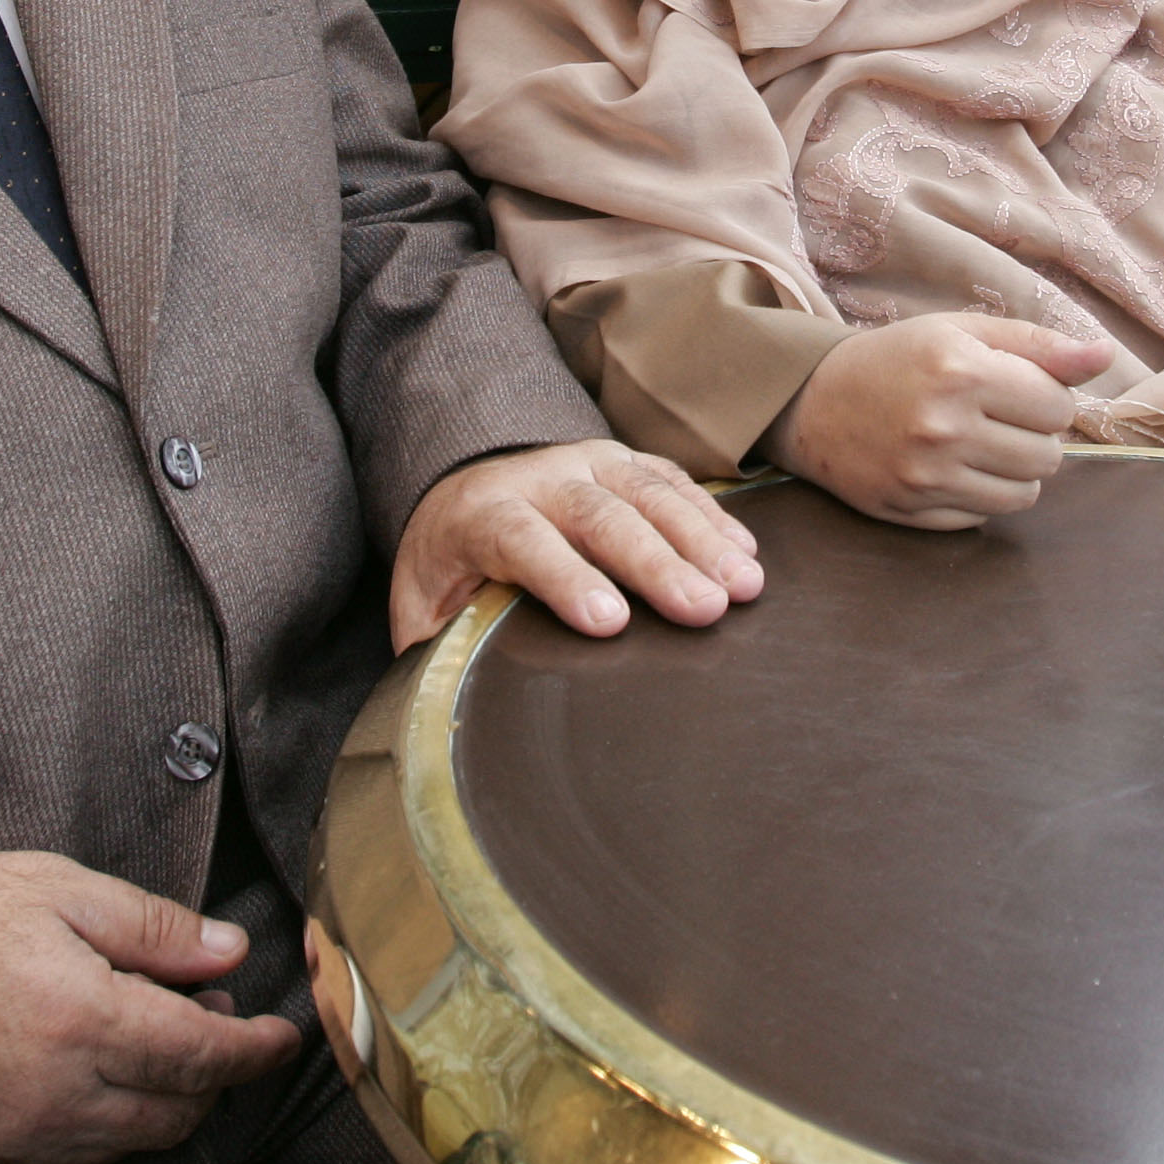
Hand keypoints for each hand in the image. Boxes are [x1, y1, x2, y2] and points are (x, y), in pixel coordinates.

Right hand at [0, 850, 299, 1163]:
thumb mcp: (57, 890)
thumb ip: (154, 927)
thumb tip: (231, 952)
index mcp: (83, 1019)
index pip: (204, 1054)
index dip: (255, 1048)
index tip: (282, 1035)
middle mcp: (58, 1094)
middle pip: (179, 1109)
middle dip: (216, 1071)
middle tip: (211, 1012)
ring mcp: (22, 1135)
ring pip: (135, 1140)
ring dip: (171, 1099)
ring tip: (159, 1033)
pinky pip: (82, 1154)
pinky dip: (116, 1121)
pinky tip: (106, 1069)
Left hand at [391, 439, 766, 649]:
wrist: (460, 484)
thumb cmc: (447, 563)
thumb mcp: (419, 604)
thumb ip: (434, 644)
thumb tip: (448, 701)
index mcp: (482, 516)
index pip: (524, 540)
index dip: (566, 578)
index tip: (609, 622)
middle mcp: (539, 480)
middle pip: (600, 517)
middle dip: (656, 563)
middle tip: (704, 610)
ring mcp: (586, 464)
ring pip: (646, 494)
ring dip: (700, 539)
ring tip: (744, 586)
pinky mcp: (623, 462)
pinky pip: (672, 481)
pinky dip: (711, 516)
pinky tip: (744, 553)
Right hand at [763, 315, 1115, 530]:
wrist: (811, 401)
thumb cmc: (898, 358)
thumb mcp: (963, 332)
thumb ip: (1039, 345)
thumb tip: (1106, 356)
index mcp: (962, 372)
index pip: (1059, 408)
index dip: (1048, 398)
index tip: (1017, 389)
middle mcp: (944, 428)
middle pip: (1048, 457)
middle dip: (1034, 437)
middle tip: (998, 418)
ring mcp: (926, 477)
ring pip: (1023, 496)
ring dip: (1014, 472)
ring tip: (981, 445)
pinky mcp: (910, 512)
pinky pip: (983, 518)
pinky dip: (979, 497)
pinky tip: (952, 469)